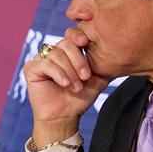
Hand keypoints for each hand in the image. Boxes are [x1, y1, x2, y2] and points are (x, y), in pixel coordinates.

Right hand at [24, 27, 109, 145]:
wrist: (65, 117)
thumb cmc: (80, 98)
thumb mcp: (97, 79)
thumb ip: (104, 64)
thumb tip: (121, 52)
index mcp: (68, 51)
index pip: (72, 34)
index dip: (79, 35)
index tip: (86, 43)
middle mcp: (53, 52)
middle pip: (65, 43)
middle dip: (78, 60)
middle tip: (85, 77)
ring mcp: (41, 59)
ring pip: (56, 54)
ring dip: (69, 71)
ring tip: (76, 87)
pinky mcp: (31, 68)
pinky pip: (45, 64)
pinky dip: (58, 74)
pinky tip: (65, 84)